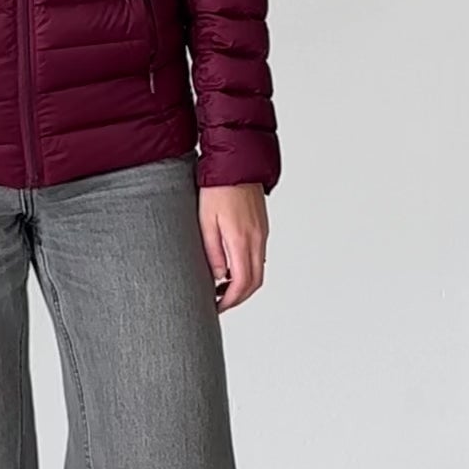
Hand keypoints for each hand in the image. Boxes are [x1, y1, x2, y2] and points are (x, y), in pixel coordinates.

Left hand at [198, 182, 267, 311]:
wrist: (237, 162)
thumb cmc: (217, 188)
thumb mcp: (205, 221)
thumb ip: (212, 252)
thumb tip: (218, 277)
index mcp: (242, 240)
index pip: (242, 283)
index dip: (230, 301)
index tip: (216, 306)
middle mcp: (257, 239)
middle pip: (255, 282)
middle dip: (239, 298)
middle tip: (220, 302)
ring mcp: (262, 233)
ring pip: (259, 270)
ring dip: (244, 284)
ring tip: (222, 287)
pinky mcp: (262, 226)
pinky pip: (259, 256)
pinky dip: (249, 269)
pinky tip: (232, 266)